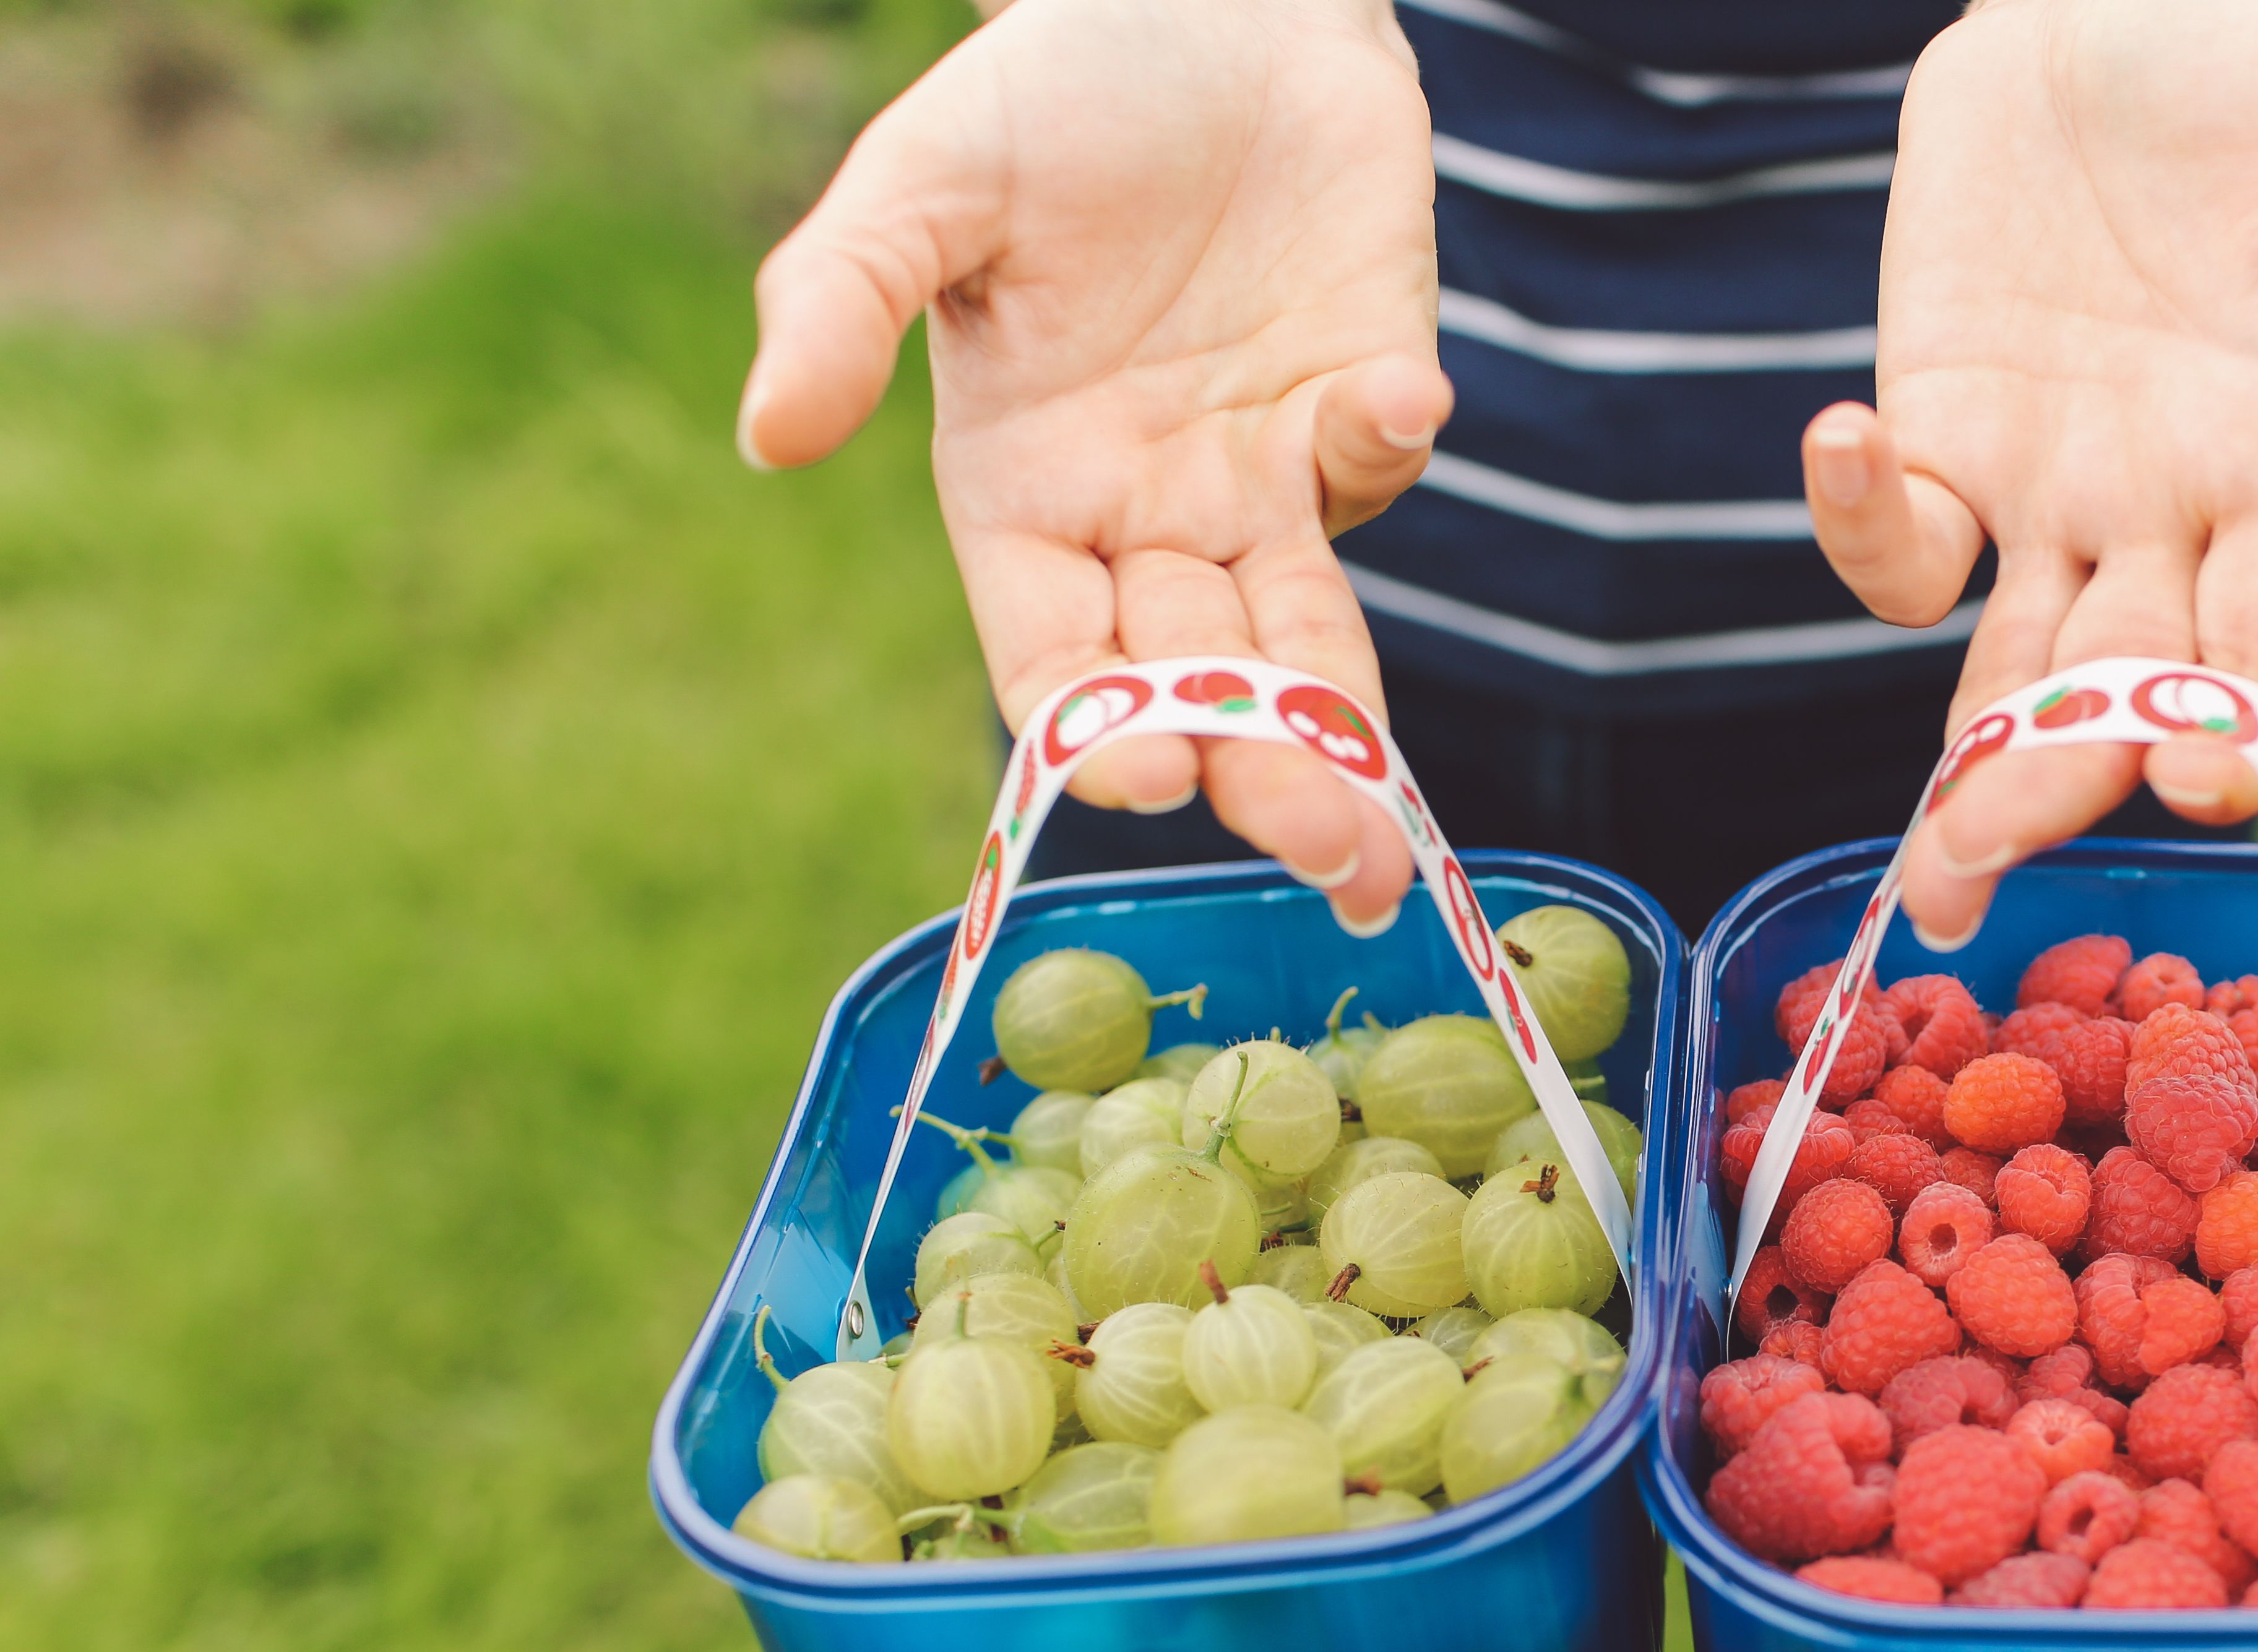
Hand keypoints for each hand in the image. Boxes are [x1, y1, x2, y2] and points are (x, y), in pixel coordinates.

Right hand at [740, 0, 1447, 927]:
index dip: (1096, 729)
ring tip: (1382, 829)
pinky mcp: (1359, 403)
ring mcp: (1260, 474)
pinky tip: (1387, 394)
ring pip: (1305, 640)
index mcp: (1026, 495)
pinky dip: (1384, 441)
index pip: (1056, 658)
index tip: (1139, 780)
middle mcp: (1146, 515)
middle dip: (1257, 770)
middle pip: (1200, 683)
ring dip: (1346, 728)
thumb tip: (768, 434)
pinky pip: (1377, 463)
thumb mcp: (922, 181)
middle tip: (1318, 850)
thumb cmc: (1046, 93)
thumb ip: (840, 302)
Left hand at [1805, 0, 2257, 945]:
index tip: (2208, 788)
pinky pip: (1897, 541)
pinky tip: (1844, 447)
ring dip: (1971, 772)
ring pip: (2009, 677)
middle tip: (1995, 855)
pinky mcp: (1941, 437)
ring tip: (1938, 869)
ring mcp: (2049, 494)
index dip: (2246, 731)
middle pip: (2124, 694)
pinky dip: (1860, 523)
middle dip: (2067, 780)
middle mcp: (2165, 516)